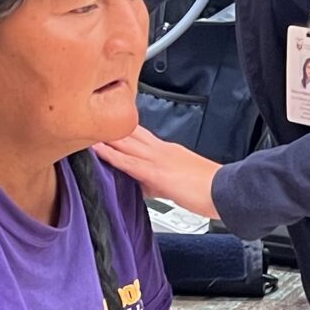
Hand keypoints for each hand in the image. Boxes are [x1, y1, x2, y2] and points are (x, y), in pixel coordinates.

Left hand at [94, 127, 222, 220]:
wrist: (226, 190)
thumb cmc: (211, 188)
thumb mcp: (179, 182)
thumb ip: (159, 182)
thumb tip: (145, 187)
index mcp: (168, 150)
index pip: (139, 135)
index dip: (121, 130)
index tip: (104, 124)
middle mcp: (161, 150)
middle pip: (129, 133)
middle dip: (109, 128)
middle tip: (86, 119)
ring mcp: (158, 159)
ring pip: (125, 144)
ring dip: (104, 137)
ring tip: (83, 130)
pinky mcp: (157, 174)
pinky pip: (129, 162)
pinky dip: (111, 155)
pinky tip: (97, 151)